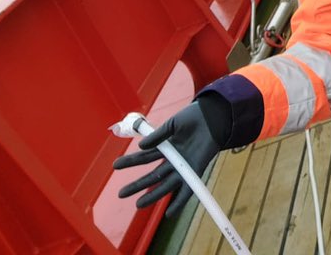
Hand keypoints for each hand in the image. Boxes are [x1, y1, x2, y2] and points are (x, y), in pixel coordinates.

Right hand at [113, 101, 220, 217]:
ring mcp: (184, 166)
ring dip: (152, 196)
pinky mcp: (196, 170)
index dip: (130, 162)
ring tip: (138, 205)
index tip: (115, 165)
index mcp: (165, 147)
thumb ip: (158, 134)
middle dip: (137, 185)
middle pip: (152, 175)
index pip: (145, 157)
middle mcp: (173, 160)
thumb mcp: (173, 123)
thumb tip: (141, 146)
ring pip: (165, 185)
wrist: (215, 116)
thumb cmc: (194, 117)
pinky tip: (169, 214)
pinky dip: (179, 202)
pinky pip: (187, 190)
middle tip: (121, 193)